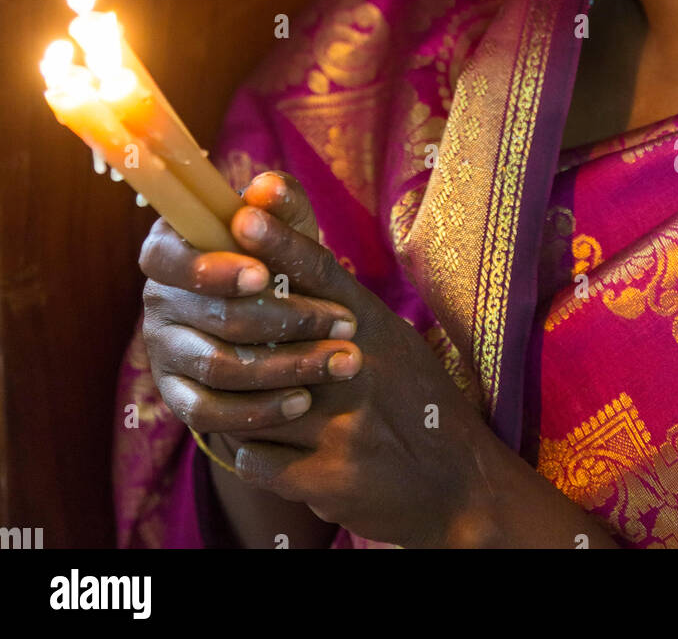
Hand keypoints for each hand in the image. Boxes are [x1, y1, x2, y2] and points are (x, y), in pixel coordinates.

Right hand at [140, 172, 361, 448]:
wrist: (276, 323)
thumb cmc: (279, 260)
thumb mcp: (286, 228)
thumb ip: (282, 204)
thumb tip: (266, 189)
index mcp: (172, 247)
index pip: (166, 257)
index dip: (211, 269)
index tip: (263, 275)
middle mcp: (158, 299)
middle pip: (215, 317)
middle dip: (287, 321)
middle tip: (344, 322)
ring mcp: (164, 350)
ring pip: (219, 367)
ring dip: (287, 366)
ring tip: (341, 360)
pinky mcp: (176, 396)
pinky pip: (209, 414)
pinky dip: (260, 410)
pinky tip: (304, 400)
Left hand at [205, 178, 510, 547]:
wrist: (458, 483)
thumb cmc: (414, 401)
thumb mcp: (389, 339)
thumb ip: (339, 303)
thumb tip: (286, 248)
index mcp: (374, 328)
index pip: (322, 273)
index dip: (281, 241)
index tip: (245, 212)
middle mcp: (360, 368)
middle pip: (279, 331)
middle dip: (236, 318)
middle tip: (199, 303)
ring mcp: (343, 425)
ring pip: (254, 398)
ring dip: (239, 401)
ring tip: (232, 398)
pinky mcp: (329, 477)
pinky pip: (257, 457)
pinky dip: (252, 454)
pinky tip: (264, 450)